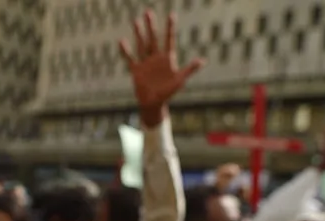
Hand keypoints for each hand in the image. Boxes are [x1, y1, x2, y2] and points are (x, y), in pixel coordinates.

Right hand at [119, 10, 203, 126]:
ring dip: (139, 34)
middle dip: (151, 26)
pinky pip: (130, 58)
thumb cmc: (168, 93)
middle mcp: (156, 58)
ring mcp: (146, 63)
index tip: (171, 15)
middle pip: (153, 39)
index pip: (169, 40)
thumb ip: (189, 69)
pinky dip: (126, 51)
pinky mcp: (136, 70)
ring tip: (136, 21)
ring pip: (142, 45)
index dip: (170, 28)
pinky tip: (122, 41)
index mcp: (167, 59)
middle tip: (148, 12)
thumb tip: (202, 61)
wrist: (154, 103)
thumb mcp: (180, 80)